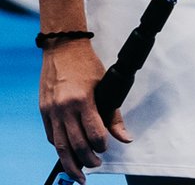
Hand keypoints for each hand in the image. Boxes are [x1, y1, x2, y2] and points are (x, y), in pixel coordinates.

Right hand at [39, 39, 130, 182]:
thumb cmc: (86, 63)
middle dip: (88, 159)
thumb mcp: (105, 83)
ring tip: (80, 172)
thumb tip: (125, 137)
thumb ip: (113, 113)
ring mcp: (52, 111)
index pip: (94, 134)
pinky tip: (67, 152)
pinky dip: (59, 147)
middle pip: (76, 145)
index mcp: (83, 100)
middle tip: (96, 164)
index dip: (102, 145)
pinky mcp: (44, 111)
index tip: (106, 147)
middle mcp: (65, 108)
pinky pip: (51, 136)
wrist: (63, 47)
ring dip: (71, 163)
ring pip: (60, 147)